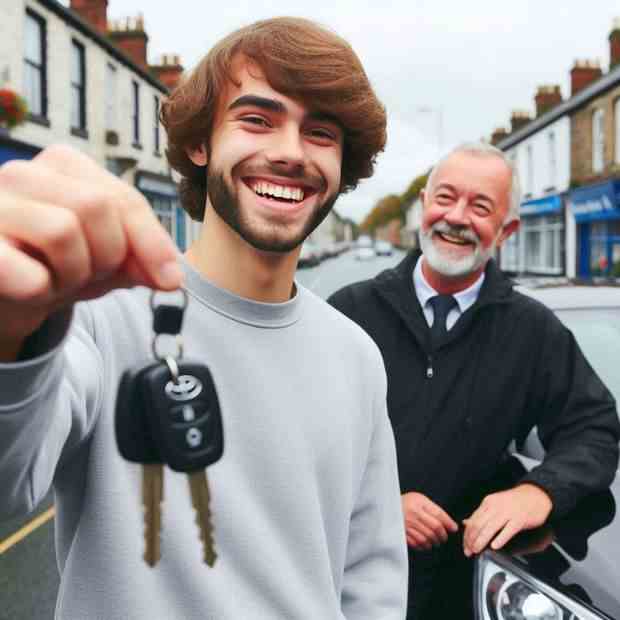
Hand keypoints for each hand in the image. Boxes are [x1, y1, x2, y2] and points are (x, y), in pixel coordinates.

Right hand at [0, 145, 182, 359]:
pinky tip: (33, 289)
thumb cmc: (54, 267)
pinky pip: (25, 269)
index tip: (171, 280)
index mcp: (62, 166)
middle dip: (107, 256)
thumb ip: (140, 260)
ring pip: (62, 230)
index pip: (124, 198)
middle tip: (87, 275)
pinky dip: (41, 289)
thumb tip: (172, 277)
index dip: (153, 242)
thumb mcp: (105, 260)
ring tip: (56, 280)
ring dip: (73, 274)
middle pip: (98, 208)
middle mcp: (23, 174)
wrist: (3, 296)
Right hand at [401, 492, 458, 549]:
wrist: (387, 506)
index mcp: (418, 503)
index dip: (449, 523)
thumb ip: (434, 509)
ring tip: (436, 541)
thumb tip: (450, 524)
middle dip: (443, 535)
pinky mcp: (401, 534)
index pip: (438, 515)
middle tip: (444, 537)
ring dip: (434, 542)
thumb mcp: (420, 499)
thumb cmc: (407, 503)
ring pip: (427, 538)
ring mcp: (406, 525)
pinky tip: (426, 544)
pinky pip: (417, 544)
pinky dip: (424, 546)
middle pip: (434, 528)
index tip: (454, 528)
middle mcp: (412, 514)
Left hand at [462, 484, 552, 556]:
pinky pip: (508, 530)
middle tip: (468, 551)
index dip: (467, 534)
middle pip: (478, 524)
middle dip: (471, 539)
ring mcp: (507, 513)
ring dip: (481, 540)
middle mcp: (495, 507)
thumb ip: (481, 514)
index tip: (465, 545)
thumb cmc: (516, 501)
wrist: (536, 495)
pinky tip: (495, 546)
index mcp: (488, 503)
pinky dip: (500, 539)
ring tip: (477, 550)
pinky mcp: (519, 519)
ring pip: (490, 528)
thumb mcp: (495, 504)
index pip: (472, 520)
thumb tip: (466, 522)